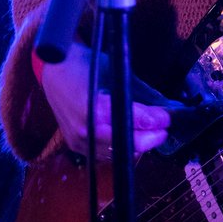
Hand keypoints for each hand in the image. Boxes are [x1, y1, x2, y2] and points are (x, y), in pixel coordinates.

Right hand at [41, 44, 170, 159]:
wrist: (53, 71)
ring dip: (137, 145)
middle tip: (163, 129)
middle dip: (150, 138)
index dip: (155, 121)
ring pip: (118, 154)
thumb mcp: (116, 72)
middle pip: (128, 144)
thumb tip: (167, 106)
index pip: (132, 120)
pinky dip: (120, 148)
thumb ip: (141, 92)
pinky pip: (105, 155)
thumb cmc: (85, 66)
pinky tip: (129, 137)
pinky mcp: (76, 146)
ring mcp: (79, 141)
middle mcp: (85, 128)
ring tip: (150, 132)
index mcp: (93, 107)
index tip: (169, 118)